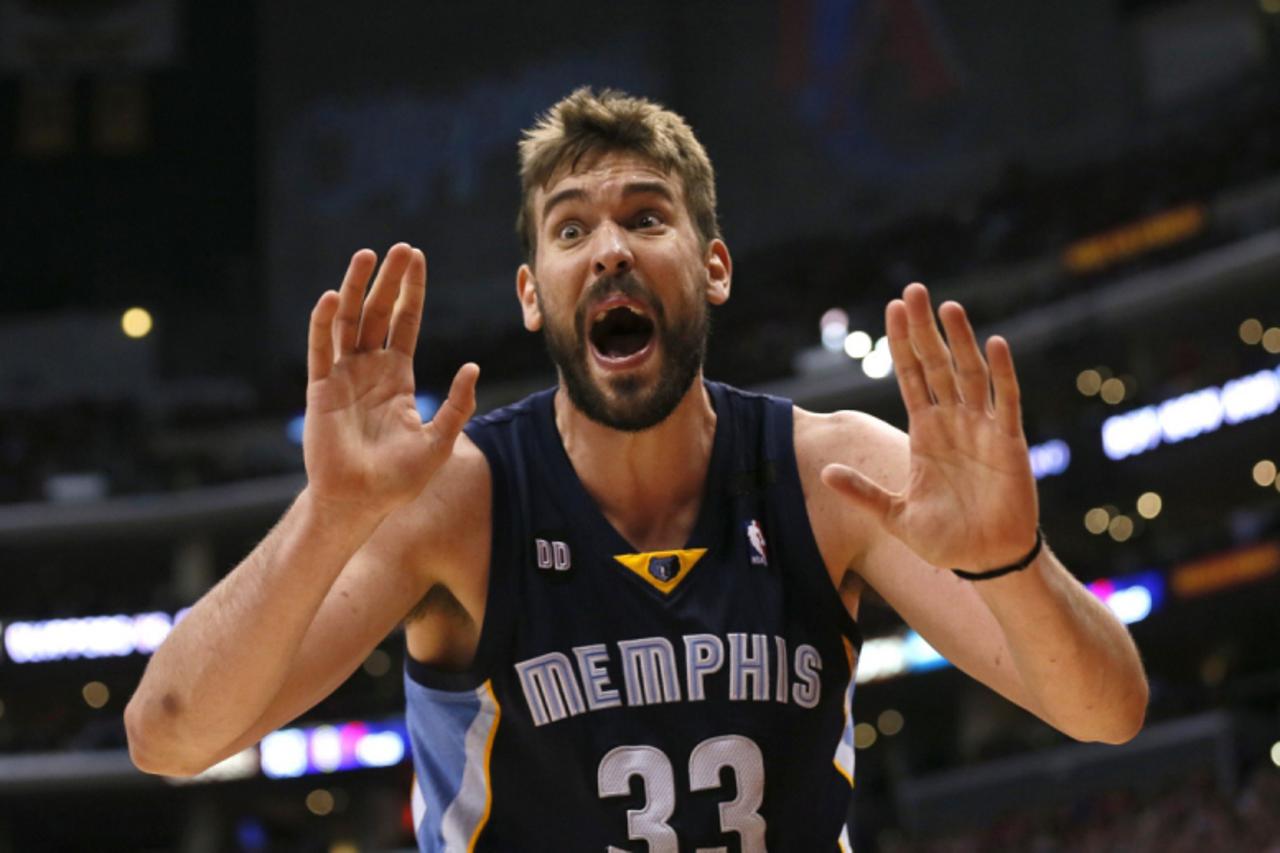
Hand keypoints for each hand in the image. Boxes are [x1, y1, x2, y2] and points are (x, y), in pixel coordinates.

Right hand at [304, 243, 478, 516]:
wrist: (361, 503)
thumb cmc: (399, 480)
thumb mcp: (439, 441)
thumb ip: (457, 405)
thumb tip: (472, 368)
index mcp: (396, 377)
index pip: (404, 323)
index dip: (411, 292)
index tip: (417, 258)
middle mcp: (368, 370)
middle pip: (379, 313)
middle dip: (389, 280)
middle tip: (400, 247)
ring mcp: (342, 376)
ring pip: (349, 322)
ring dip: (357, 288)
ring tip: (367, 256)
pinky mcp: (320, 390)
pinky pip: (321, 350)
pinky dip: (325, 323)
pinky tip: (335, 297)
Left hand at [821, 283, 1037, 571]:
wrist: (985, 562)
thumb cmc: (944, 540)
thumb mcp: (893, 516)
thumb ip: (863, 492)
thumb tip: (824, 471)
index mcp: (924, 432)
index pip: (910, 376)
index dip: (901, 343)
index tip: (892, 308)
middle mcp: (952, 422)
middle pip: (936, 364)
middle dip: (924, 328)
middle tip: (913, 290)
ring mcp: (982, 429)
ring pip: (969, 374)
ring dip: (960, 341)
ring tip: (947, 307)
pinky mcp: (1009, 443)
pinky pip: (1005, 401)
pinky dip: (1002, 373)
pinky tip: (996, 344)